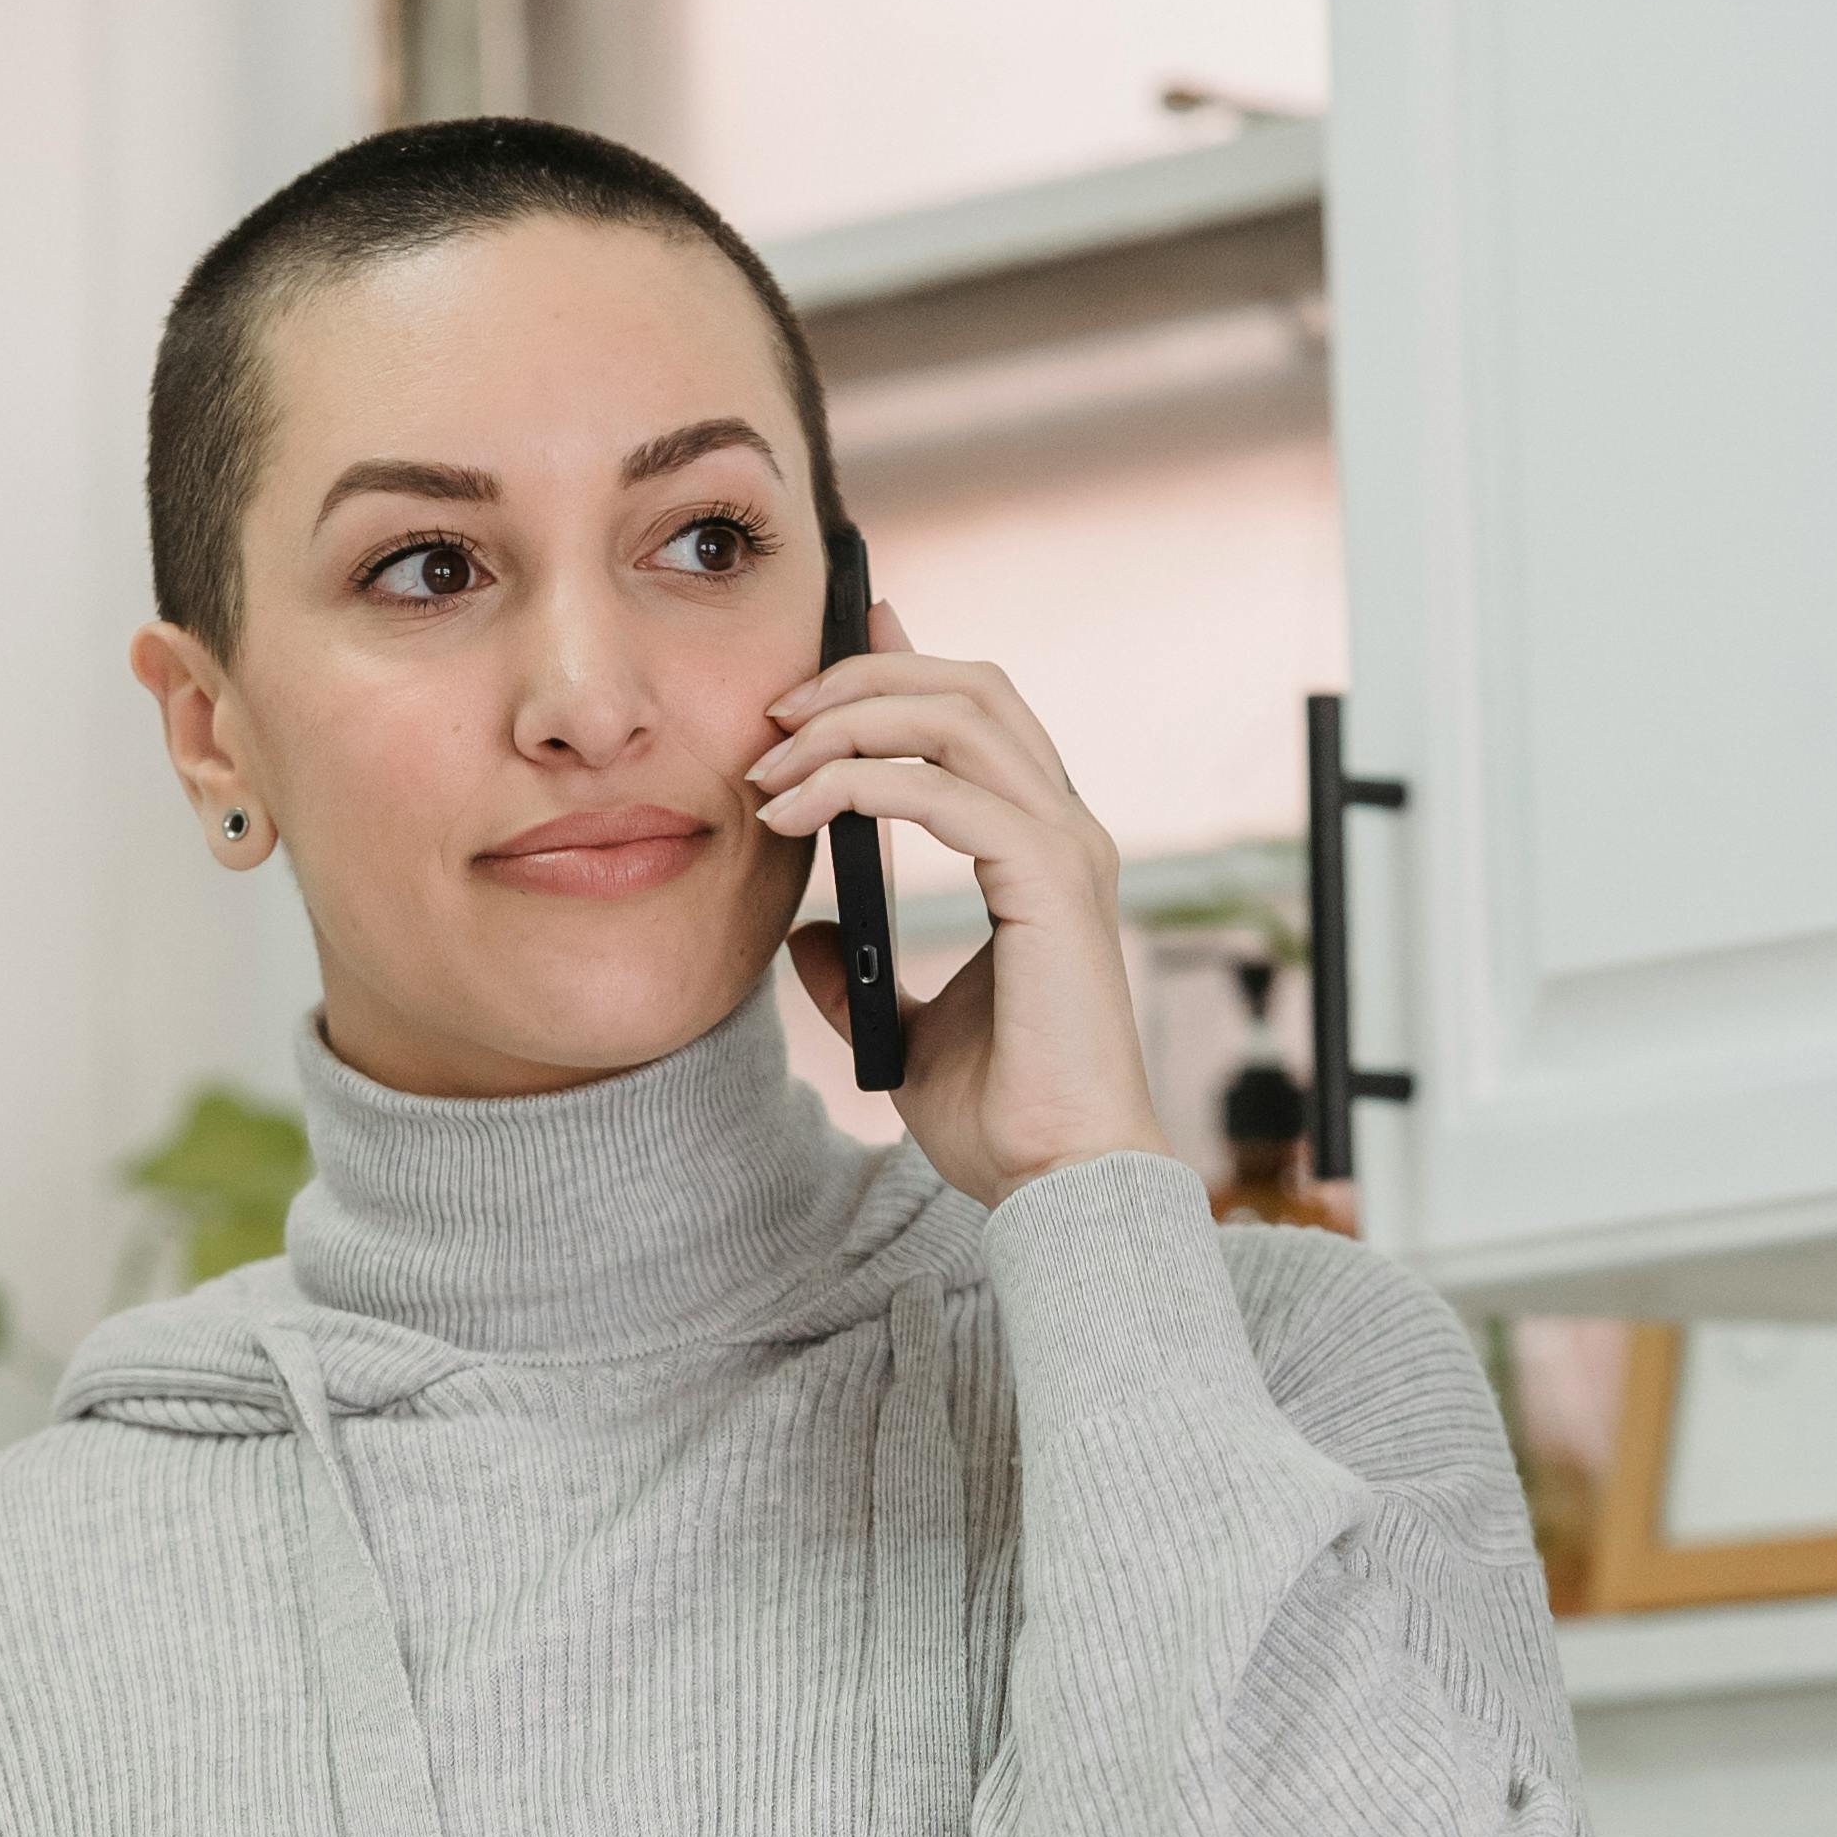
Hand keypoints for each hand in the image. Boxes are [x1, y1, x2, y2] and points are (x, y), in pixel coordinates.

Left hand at [750, 616, 1165, 1207]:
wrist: (1055, 1180)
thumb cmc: (1003, 1116)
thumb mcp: (901, 1031)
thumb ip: (855, 972)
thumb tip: (803, 936)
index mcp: (1040, 852)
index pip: (978, 716)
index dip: (903, 666)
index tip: (819, 656)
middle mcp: (1065, 833)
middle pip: (970, 690)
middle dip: (863, 679)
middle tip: (774, 717)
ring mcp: (1065, 852)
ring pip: (957, 719)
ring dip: (851, 723)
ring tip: (771, 769)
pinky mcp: (1050, 885)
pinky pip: (944, 793)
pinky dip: (858, 787)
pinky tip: (795, 818)